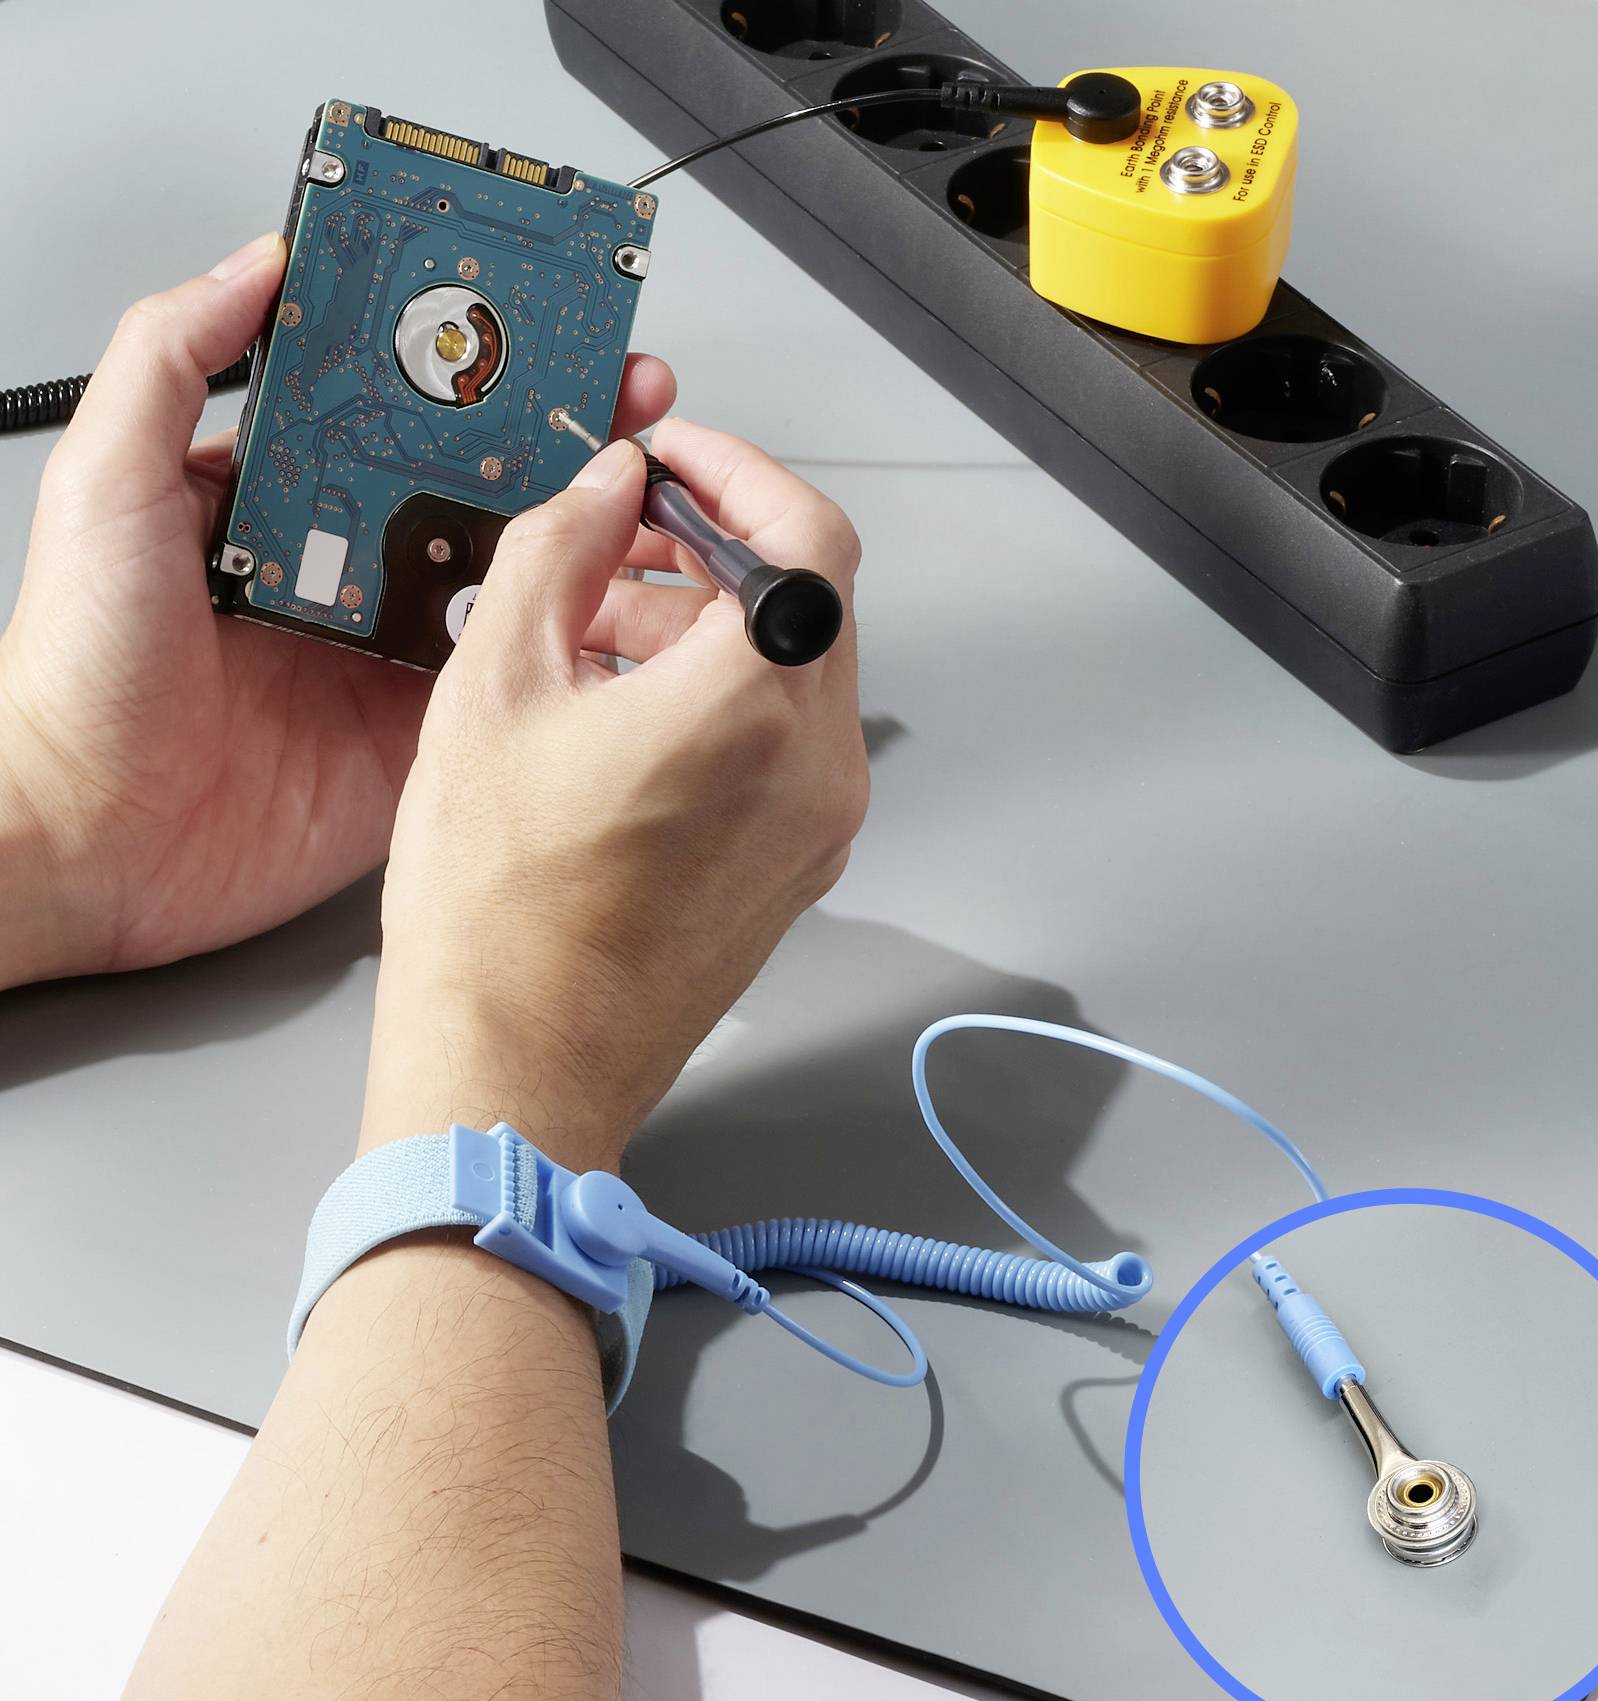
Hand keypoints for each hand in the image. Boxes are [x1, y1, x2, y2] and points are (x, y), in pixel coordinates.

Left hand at [0, 232, 677, 987]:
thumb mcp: (104, 487)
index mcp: (275, 499)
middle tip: (616, 393)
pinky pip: (511, 668)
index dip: (454, 363)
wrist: (92, 840)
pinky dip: (561, 635)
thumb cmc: (74, 678)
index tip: (518, 324)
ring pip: (505, 568)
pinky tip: (605, 594)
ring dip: (572, 526)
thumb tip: (250, 265)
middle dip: (548, 434)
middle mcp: (343, 565)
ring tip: (636, 481)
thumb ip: (168, 364)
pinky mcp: (425, 725)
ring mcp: (391, 646)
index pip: (382, 407)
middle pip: (465, 478)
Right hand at [359, 421, 867, 1170]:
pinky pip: (784, 741)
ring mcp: (821, 820)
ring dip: (708, 624)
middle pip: (807, 599)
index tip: (668, 460)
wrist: (520, 1061)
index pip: (809, 535)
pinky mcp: (802, 862)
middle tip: (615, 535)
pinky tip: (623, 708)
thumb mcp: (494, 687)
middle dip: (710, 548)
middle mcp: (817, 762)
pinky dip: (722, 697)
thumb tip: (603, 487)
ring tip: (591, 628)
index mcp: (753, 705)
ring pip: (795, 670)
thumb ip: (559, 554)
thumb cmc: (497, 908)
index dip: (738, 472)